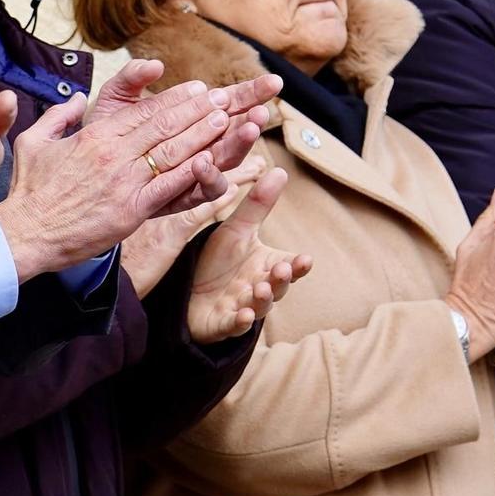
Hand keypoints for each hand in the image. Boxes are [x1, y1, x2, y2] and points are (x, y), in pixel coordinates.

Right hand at [0, 68, 273, 281]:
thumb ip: (60, 116)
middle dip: (197, 110)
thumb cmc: (29, 190)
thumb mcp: (34, 141)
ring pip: (172, 152)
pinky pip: (169, 187)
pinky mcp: (131, 211)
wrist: (25, 233)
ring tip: (226, 120)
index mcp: (94, 136)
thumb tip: (77, 99)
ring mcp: (124, 182)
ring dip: (202, 134)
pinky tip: (212, 161)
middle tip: (223, 97)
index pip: (143, 111)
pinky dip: (193, 173)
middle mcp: (113, 154)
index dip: (174, 99)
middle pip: (164, 126)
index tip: (198, 89)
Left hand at [87, 60, 279, 198]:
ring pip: (224, 161)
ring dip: (237, 145)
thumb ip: (131, 80)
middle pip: (235, 131)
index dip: (250, 93)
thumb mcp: (112, 104)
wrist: (79, 181)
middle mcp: (196, 147)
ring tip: (248, 128)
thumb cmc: (99, 140)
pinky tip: (204, 160)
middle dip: (252, 118)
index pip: (228, 103)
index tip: (272, 82)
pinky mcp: (179, 198)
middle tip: (265, 108)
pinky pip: (200, 191)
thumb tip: (155, 66)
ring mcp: (190, 174)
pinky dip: (205, 176)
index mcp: (188, 121)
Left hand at [184, 167, 310, 342]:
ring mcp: (243, 308)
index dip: (298, 266)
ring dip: (262, 300)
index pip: (289, 266)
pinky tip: (242, 316)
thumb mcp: (236, 229)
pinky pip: (233, 326)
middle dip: (281, 280)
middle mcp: (259, 288)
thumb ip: (258, 205)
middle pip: (277, 288)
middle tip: (283, 270)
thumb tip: (281, 170)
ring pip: (258, 308)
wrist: (188, 290)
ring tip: (261, 289)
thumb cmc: (219, 260)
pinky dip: (239, 322)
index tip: (306, 259)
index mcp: (266, 266)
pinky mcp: (222, 324)